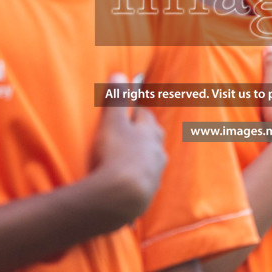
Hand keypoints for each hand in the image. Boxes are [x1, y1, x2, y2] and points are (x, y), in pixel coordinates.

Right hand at [90, 74, 167, 222]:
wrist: (122, 197)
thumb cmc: (117, 154)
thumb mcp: (112, 122)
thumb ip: (116, 99)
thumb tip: (119, 75)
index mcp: (151, 132)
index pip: (145, 115)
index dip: (135, 111)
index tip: (126, 109)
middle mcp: (158, 152)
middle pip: (152, 138)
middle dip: (142, 134)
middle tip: (129, 132)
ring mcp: (156, 174)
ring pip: (151, 161)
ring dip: (142, 158)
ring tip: (128, 160)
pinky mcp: (149, 194)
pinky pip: (145, 182)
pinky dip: (137, 179)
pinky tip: (128, 184)